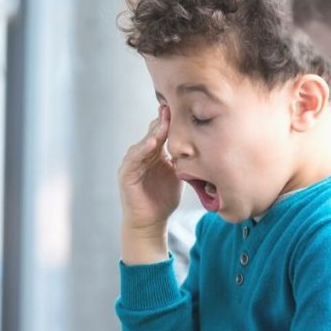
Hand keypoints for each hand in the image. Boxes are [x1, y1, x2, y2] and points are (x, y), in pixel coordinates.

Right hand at [118, 106, 180, 263]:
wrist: (151, 223)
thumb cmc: (164, 199)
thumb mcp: (178, 175)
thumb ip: (184, 160)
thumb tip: (204, 146)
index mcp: (155, 153)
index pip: (162, 132)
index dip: (170, 121)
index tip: (182, 108)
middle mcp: (142, 155)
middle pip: (152, 133)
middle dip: (162, 121)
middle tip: (172, 107)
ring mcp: (132, 164)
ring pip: (143, 144)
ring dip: (154, 133)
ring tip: (164, 123)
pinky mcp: (126, 175)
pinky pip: (133, 160)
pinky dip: (141, 151)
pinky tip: (151, 144)